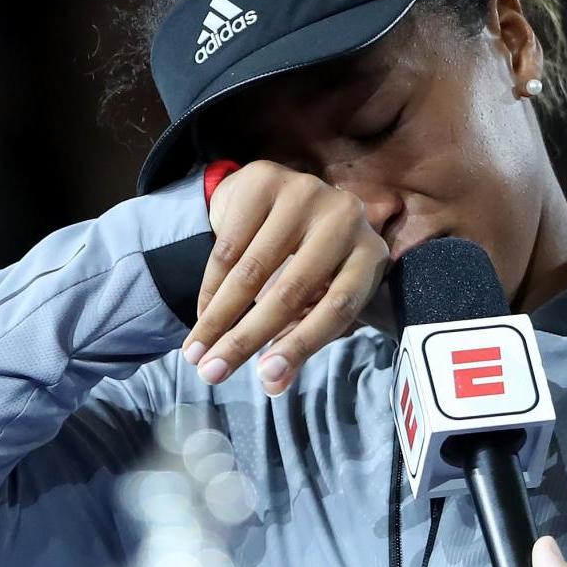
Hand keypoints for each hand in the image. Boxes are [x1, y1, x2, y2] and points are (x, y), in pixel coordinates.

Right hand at [183, 162, 389, 396]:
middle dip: (246, 338)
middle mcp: (344, 217)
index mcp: (369, 253)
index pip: (339, 307)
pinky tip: (200, 315)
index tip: (266, 378)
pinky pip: (228, 246)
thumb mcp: (315, 301)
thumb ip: (299, 339)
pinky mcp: (266, 180)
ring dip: (218, 318)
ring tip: (196, 353)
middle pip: (291, 290)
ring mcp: (305, 192)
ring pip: (252, 269)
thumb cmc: (307, 262)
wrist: (281, 199)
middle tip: (212, 373)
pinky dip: (210, 288)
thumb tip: (272, 386)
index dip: (302, 345)